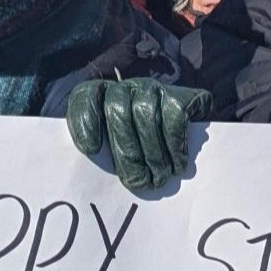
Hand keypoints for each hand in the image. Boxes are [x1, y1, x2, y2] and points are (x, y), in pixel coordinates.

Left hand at [66, 78, 211, 189]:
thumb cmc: (141, 149)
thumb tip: (97, 179)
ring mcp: (151, 88)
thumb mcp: (117, 150)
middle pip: (117, 110)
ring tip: (159, 178)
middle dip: (126, 150)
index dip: (85, 119)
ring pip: (145, 114)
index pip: (85, 96)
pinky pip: (173, 115)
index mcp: (101, 98)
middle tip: (136, 181)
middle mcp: (125, 88)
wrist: (185, 135)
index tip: (91, 149)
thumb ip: (104, 156)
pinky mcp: (178, 94)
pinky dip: (174, 143)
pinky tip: (178, 164)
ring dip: (153, 152)